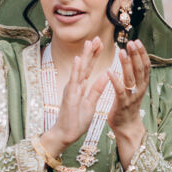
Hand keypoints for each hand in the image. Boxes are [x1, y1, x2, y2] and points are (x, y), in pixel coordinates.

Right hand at [45, 39, 110, 154]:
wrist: (66, 134)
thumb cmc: (77, 121)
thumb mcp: (91, 103)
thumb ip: (97, 89)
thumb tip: (106, 75)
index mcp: (81, 87)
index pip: (89, 68)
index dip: (95, 56)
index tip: (101, 44)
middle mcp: (75, 85)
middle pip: (84, 65)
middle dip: (91, 52)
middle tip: (97, 37)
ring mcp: (71, 90)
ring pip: (79, 70)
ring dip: (84, 56)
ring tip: (89, 42)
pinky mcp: (69, 96)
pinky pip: (74, 82)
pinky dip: (76, 70)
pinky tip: (78, 59)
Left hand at [105, 40, 149, 136]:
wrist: (127, 128)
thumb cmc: (127, 107)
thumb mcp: (134, 90)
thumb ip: (135, 77)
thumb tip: (134, 60)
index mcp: (142, 85)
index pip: (145, 66)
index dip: (142, 53)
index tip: (137, 41)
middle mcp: (139, 89)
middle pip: (140, 69)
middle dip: (136, 55)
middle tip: (131, 42)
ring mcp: (132, 97)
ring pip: (131, 78)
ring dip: (126, 64)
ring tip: (121, 52)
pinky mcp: (122, 104)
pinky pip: (119, 90)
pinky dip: (115, 80)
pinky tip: (109, 71)